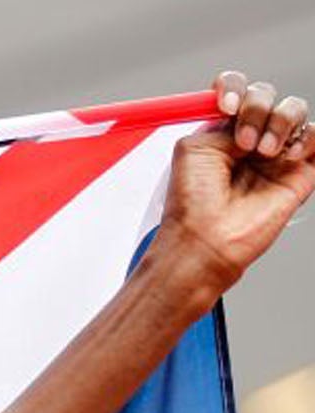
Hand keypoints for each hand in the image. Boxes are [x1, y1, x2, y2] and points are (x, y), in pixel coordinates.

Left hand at [158, 71, 313, 292]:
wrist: (207, 240)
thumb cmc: (192, 203)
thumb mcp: (192, 150)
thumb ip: (218, 118)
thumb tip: (243, 107)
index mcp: (221, 131)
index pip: (237, 90)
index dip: (235, 88)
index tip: (227, 106)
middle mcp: (250, 138)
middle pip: (267, 94)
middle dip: (257, 108)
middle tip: (243, 142)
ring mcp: (276, 154)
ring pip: (295, 110)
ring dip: (280, 122)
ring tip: (263, 152)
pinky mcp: (301, 171)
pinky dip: (307, 137)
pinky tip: (287, 156)